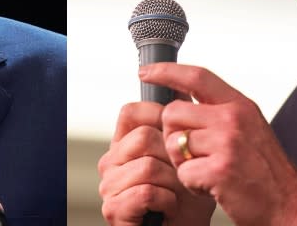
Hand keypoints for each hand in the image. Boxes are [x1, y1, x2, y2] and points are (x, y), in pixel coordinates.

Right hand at [98, 101, 215, 224]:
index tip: (177, 135)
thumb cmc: (187, 198)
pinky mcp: (114, 209)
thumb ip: (177, 123)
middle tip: (182, 175)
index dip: (160, 117)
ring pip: (147, 166)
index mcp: (124, 142)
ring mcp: (109, 185)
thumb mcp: (187, 153)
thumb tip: (179, 88)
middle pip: (143, 137)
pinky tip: (168, 208)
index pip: (131, 111)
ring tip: (176, 195)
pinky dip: (167, 202)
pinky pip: (146, 192)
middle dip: (173, 158)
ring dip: (173, 184)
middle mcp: (112, 160)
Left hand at [140, 63, 296, 225]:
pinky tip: (210, 187)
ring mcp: (227, 143)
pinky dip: (191, 184)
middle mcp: (233, 119)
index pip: (197, 76)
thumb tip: (180, 102)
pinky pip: (183, 172)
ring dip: (182, 163)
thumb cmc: (267, 172)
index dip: (167, 71)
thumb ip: (219, 113)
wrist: (291, 206)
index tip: (147, 72)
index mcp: (239, 106)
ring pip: (174, 143)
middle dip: (172, 136)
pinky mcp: (220, 170)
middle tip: (191, 155)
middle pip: (173, 113)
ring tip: (205, 172)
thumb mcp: (249, 128)